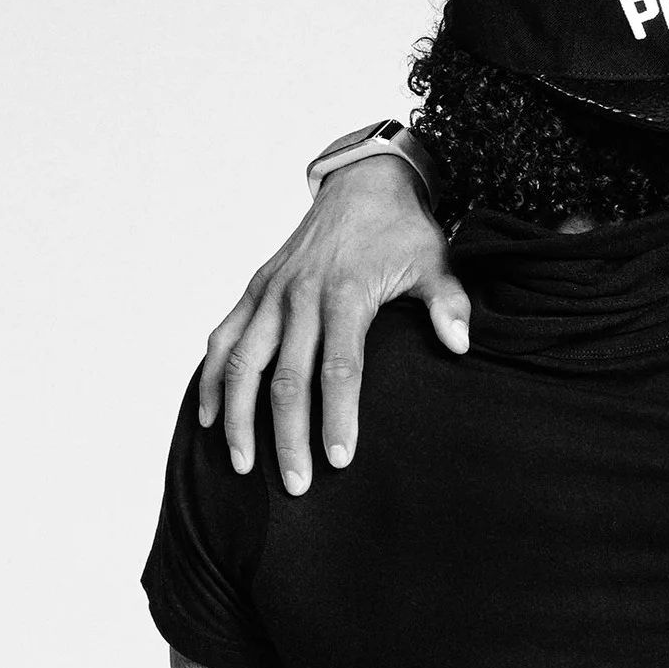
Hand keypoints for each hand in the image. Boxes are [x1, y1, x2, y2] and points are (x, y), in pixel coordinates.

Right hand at [198, 158, 470, 496]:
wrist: (362, 180)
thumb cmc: (402, 231)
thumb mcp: (436, 260)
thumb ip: (448, 303)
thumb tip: (460, 344)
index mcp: (345, 292)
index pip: (339, 367)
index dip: (338, 416)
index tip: (340, 461)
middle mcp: (299, 295)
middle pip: (287, 378)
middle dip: (288, 436)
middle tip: (297, 486)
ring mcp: (271, 293)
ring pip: (243, 363)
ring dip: (238, 417)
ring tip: (242, 465)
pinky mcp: (254, 290)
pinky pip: (223, 338)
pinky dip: (212, 379)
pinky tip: (208, 418)